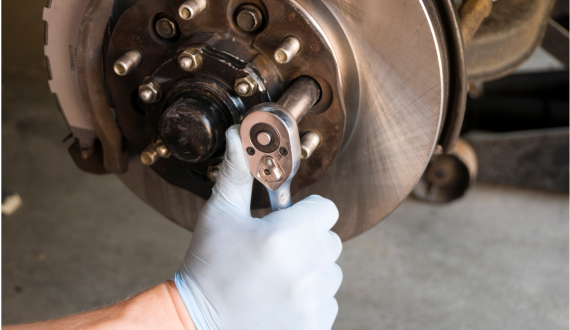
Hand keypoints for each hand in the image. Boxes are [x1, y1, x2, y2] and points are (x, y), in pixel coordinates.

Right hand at [174, 125, 342, 329]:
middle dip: (307, 240)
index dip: (306, 211)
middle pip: (329, 240)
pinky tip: (280, 298)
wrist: (198, 323)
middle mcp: (304, 270)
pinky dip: (310, 299)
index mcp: (283, 238)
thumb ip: (237, 174)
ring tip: (275, 277)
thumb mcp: (220, 216)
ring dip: (310, 270)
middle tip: (275, 251)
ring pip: (330, 272)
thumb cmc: (208, 267)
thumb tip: (238, 135)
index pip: (326, 209)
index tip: (288, 220)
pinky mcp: (314, 325)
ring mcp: (311, 302)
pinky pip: (327, 300)